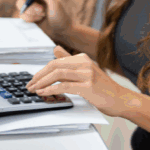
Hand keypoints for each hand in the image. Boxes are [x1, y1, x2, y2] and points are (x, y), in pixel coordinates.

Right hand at [16, 0, 72, 43]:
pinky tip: (38, 20)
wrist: (61, 32)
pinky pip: (21, 15)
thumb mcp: (55, 2)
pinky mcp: (28, 15)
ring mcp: (30, 5)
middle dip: (30, 5)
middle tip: (41, 10)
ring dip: (31, 12)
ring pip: (20, 5)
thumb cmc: (60, 16)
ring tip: (42, 15)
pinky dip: (29, 18)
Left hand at [25, 46, 139, 116]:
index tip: (33, 80)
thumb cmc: (102, 88)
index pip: (55, 61)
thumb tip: (55, 49)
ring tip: (33, 90)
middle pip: (54, 66)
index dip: (41, 71)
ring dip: (42, 82)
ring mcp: (87, 73)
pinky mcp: (88, 86)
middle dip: (38, 76)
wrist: (120, 99)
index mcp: (82, 58)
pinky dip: (50, 89)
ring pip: (57, 74)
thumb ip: (69, 61)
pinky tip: (43, 93)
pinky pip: (64, 86)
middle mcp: (84, 63)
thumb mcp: (85, 72)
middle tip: (29, 85)